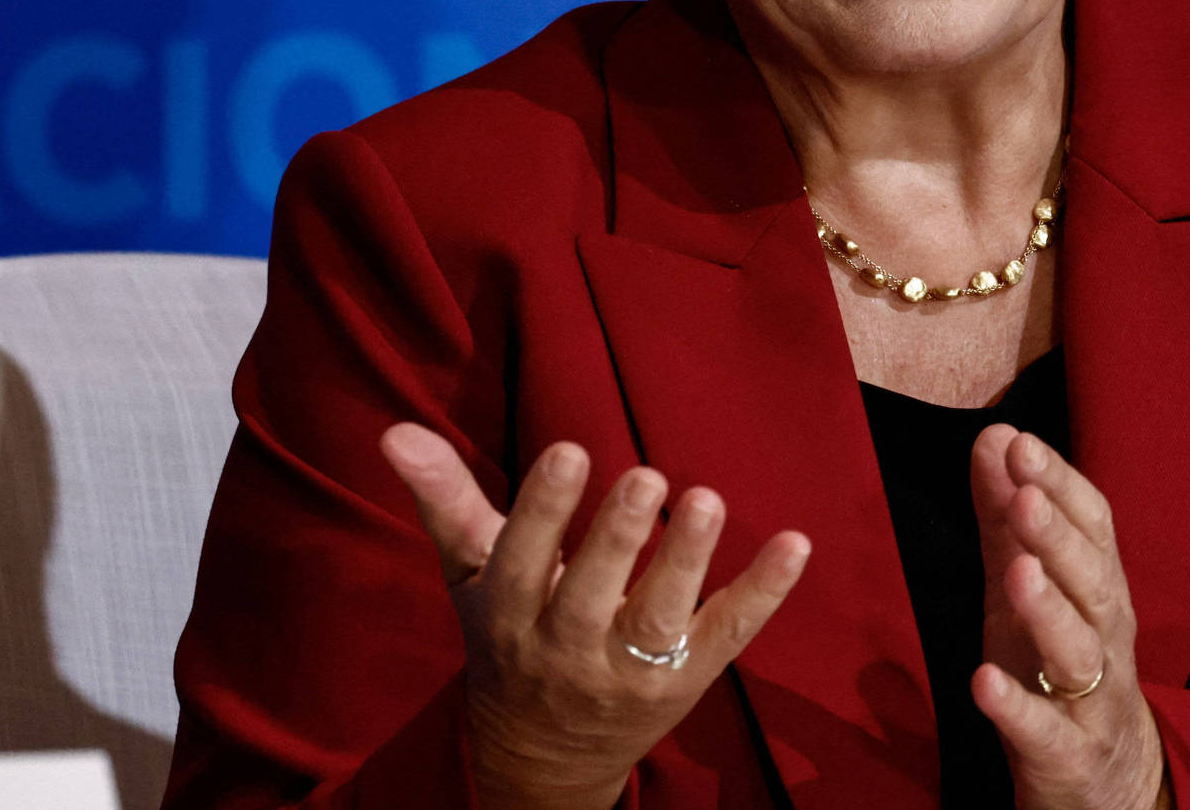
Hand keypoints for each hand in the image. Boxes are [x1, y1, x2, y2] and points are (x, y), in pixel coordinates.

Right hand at [381, 427, 810, 809]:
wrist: (540, 757)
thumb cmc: (507, 636)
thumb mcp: (471, 574)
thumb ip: (444, 500)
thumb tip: (395, 432)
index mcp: (508, 616)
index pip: (522, 562)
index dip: (545, 510)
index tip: (570, 450)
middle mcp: (565, 650)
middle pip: (591, 595)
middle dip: (617, 537)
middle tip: (646, 474)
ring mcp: (628, 672)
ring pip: (658, 620)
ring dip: (685, 562)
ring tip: (704, 500)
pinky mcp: (686, 682)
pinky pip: (726, 637)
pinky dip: (763, 593)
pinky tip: (794, 542)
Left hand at [969, 426, 1170, 809]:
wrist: (1107, 778)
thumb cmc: (1057, 663)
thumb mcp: (1027, 585)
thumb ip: (1007, 517)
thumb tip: (994, 437)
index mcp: (1098, 586)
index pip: (1093, 525)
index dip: (1060, 483)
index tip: (1020, 442)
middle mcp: (1106, 633)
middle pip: (1092, 579)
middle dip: (1059, 534)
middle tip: (1026, 492)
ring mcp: (1091, 696)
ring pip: (1079, 649)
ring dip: (1049, 609)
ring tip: (1018, 572)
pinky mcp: (1068, 753)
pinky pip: (1045, 729)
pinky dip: (1016, 706)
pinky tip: (983, 682)